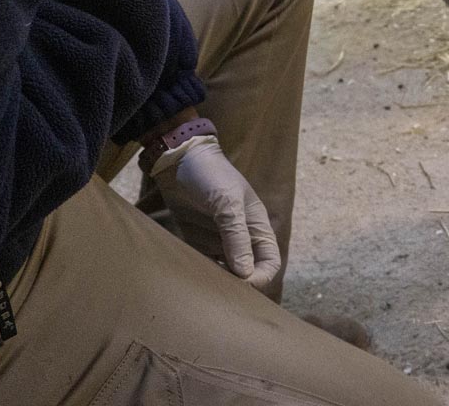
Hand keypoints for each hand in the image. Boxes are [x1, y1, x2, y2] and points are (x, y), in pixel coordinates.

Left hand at [151, 134, 280, 288]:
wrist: (179, 159)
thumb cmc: (210, 175)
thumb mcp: (227, 202)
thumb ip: (237, 236)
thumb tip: (245, 273)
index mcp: (257, 226)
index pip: (270, 261)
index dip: (261, 277)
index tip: (242, 283)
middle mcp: (241, 237)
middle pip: (248, 271)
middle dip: (237, 283)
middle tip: (219, 288)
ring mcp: (219, 240)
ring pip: (225, 271)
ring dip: (216, 278)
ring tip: (202, 279)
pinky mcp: (198, 241)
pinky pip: (203, 263)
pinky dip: (199, 270)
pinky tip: (190, 270)